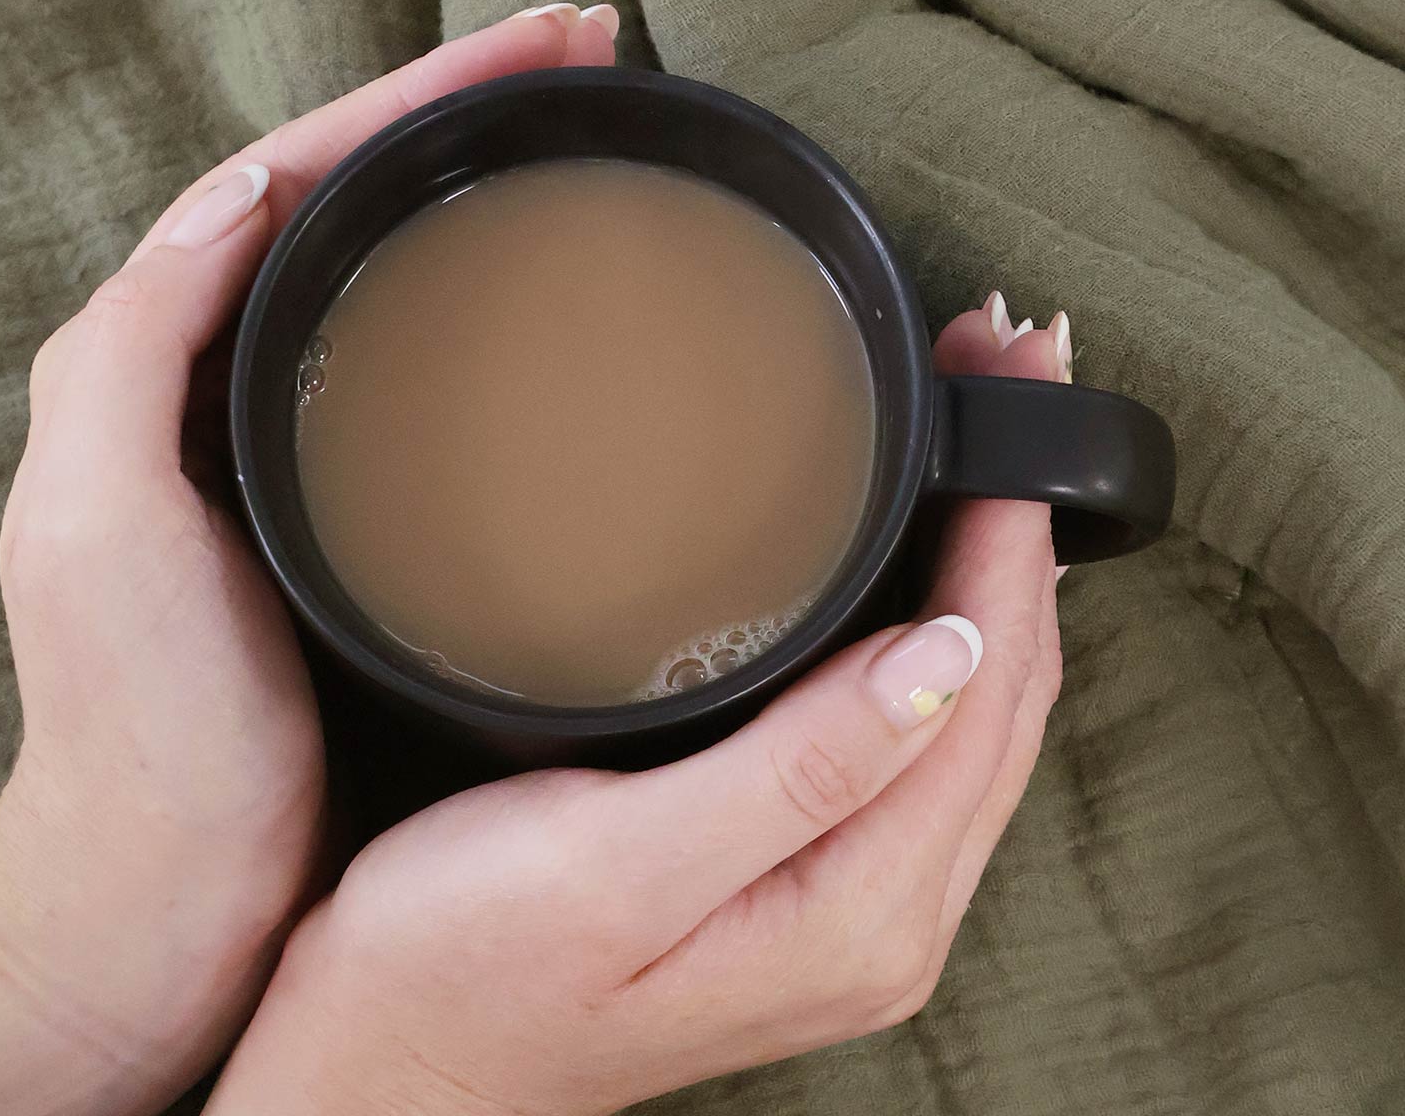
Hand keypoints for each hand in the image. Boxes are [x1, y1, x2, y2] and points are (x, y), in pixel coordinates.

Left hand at [0, 3, 618, 1115]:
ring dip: (494, 170)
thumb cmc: (137, 722)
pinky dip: (503, 282)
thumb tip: (246, 183)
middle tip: (595, 50)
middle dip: (479, 99)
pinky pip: (442, 346)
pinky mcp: (375, 493)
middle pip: (370, 185)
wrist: (174, 890)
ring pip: (408, 254)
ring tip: (593, 121)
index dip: (432, 86)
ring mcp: (311, 428)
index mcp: (172, 347)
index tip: (549, 39)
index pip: (311, 163)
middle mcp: (237, 368)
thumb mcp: (96, 518)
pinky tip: (570, 280)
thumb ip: (138, 341)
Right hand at [206, 301, 1070, 1115]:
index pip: (994, 677)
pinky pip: (931, 735)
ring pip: (984, 705)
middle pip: (1012, 683)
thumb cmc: (460, 972)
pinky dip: (953, 625)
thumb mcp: (616, 862)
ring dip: (998, 563)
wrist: (379, 1077)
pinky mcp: (816, 887)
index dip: (1015, 521)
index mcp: (865, 910)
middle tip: (1012, 361)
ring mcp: (860, 910)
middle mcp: (891, 920)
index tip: (1014, 376)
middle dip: (1025, 519)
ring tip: (988, 428)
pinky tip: (932, 559)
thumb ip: (797, 769)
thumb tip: (948, 654)